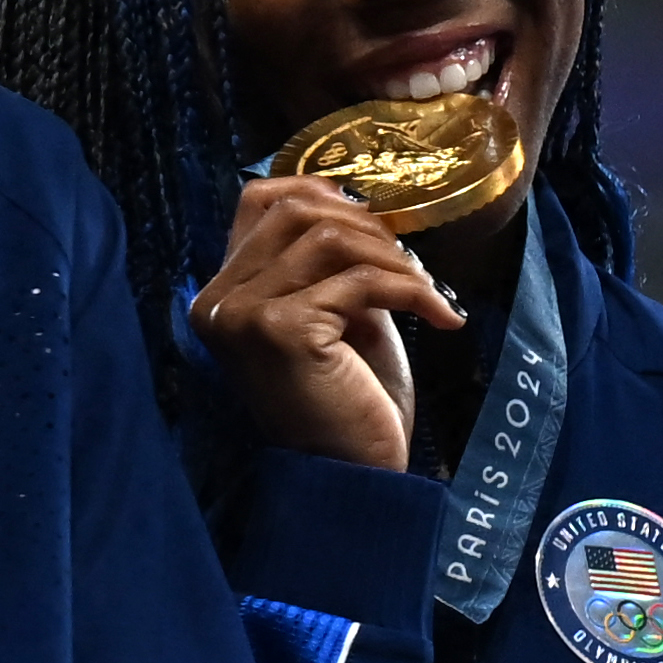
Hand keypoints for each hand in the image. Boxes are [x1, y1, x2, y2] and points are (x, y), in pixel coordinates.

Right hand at [195, 169, 459, 468]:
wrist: (351, 472)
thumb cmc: (350, 400)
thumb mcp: (340, 315)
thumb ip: (334, 266)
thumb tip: (367, 210)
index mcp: (226, 290)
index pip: (257, 200)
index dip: (320, 190)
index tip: (376, 219)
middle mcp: (219, 298)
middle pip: (295, 210)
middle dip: (369, 226)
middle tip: (413, 264)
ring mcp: (242, 314)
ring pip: (328, 239)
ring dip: (394, 258)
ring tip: (428, 291)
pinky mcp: (279, 331)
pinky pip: (360, 282)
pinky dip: (413, 292)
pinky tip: (443, 318)